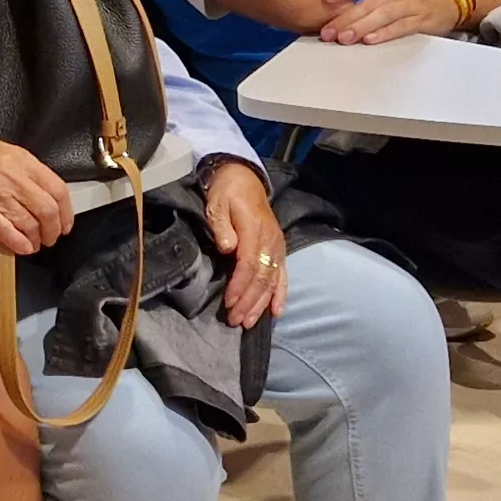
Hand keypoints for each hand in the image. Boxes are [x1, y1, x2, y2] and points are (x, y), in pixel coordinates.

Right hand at [0, 126, 72, 255]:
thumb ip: (21, 169)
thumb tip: (39, 189)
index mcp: (20, 159)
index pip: (57, 189)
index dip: (66, 211)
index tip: (65, 222)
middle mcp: (13, 176)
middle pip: (48, 210)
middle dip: (53, 230)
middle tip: (51, 238)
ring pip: (31, 224)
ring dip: (37, 239)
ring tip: (35, 244)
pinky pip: (8, 232)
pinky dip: (19, 244)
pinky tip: (22, 247)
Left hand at [202, 165, 287, 327]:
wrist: (244, 178)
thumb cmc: (227, 192)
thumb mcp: (218, 203)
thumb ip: (221, 226)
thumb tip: (227, 247)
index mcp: (254, 230)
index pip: (249, 264)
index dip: (240, 285)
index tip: (229, 302)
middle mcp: (270, 241)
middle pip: (261, 277)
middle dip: (249, 301)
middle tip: (236, 320)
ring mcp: (277, 247)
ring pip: (272, 280)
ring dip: (262, 303)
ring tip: (250, 322)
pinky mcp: (279, 250)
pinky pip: (283, 276)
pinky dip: (281, 295)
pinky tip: (277, 312)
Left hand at [317, 0, 462, 43]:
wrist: (446, 0)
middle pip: (370, 2)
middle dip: (346, 18)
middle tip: (327, 31)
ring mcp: (410, 5)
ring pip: (383, 15)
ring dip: (362, 27)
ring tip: (343, 39)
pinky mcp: (420, 21)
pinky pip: (401, 28)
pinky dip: (385, 34)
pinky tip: (370, 40)